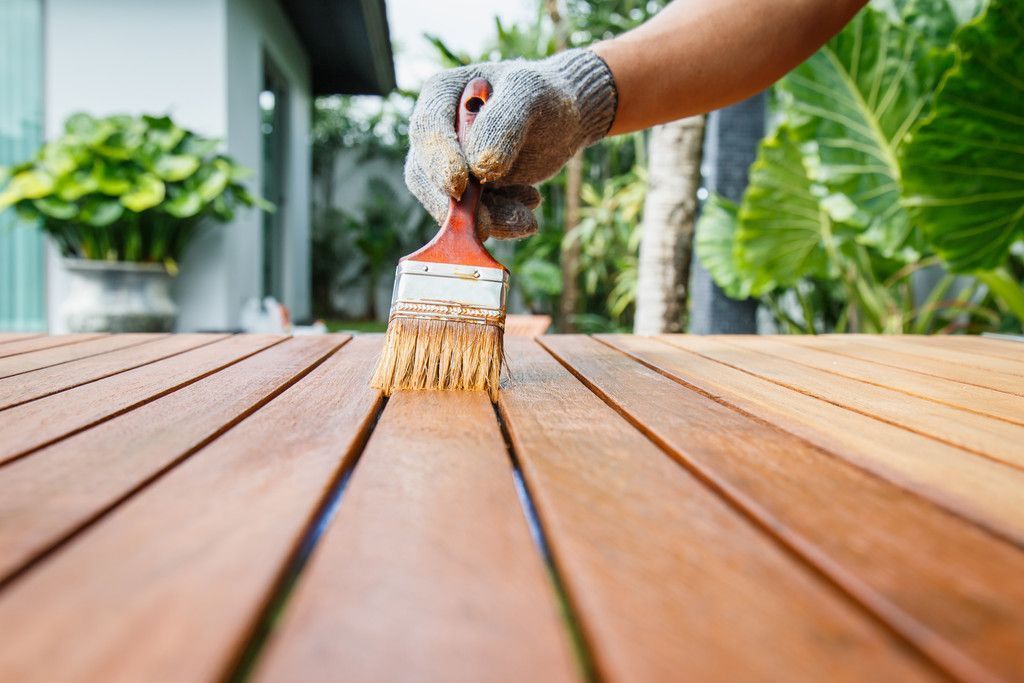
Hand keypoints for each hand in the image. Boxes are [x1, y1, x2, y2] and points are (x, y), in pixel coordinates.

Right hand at [405, 49, 616, 239]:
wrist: (564, 117)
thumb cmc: (545, 95)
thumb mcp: (529, 94)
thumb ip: (503, 122)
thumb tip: (478, 167)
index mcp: (441, 93)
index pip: (427, 129)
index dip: (438, 160)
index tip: (459, 185)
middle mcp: (437, 131)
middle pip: (425, 174)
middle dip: (456, 205)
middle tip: (485, 227)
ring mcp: (450, 164)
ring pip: (448, 203)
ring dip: (487, 218)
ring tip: (528, 220)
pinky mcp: (468, 191)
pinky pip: (472, 216)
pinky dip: (501, 220)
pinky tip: (530, 204)